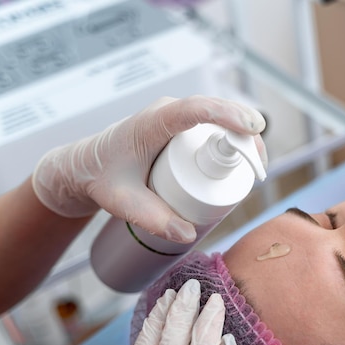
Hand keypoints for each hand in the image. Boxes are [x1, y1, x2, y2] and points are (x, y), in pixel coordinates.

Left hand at [32, 96, 265, 242]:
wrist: (86, 166)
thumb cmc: (102, 178)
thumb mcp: (123, 203)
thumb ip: (153, 220)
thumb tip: (188, 233)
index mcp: (152, 123)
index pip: (195, 110)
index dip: (226, 115)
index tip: (251, 128)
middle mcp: (168, 111)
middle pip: (218, 111)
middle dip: (245, 134)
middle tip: (259, 168)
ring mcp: (176, 115)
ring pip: (220, 115)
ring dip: (242, 136)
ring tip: (254, 168)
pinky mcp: (182, 123)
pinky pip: (214, 123)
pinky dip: (233, 136)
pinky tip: (244, 156)